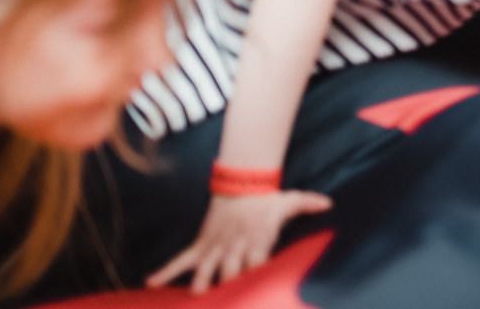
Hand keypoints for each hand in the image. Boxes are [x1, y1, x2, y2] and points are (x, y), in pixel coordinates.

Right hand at [147, 190, 331, 292]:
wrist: (240, 184)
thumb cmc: (268, 200)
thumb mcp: (289, 201)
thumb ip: (308, 203)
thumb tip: (329, 203)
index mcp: (257, 240)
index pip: (257, 263)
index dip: (255, 277)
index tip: (256, 292)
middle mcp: (234, 246)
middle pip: (229, 271)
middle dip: (228, 287)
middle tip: (225, 303)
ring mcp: (215, 247)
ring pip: (204, 269)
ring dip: (199, 283)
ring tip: (195, 296)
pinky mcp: (201, 245)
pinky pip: (181, 259)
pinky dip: (165, 271)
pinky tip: (150, 284)